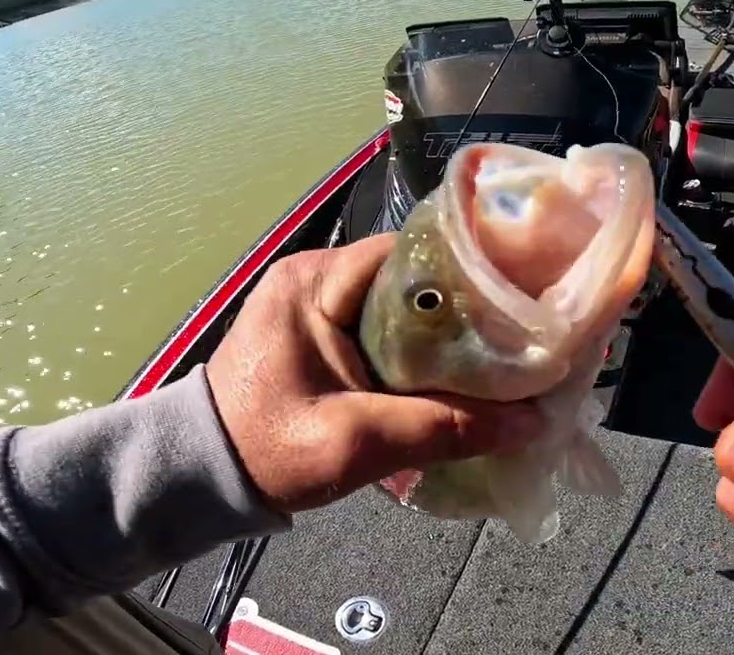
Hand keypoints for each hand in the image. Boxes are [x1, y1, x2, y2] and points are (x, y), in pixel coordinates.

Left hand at [205, 234, 544, 513]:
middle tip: (517, 337)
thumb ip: (442, 427)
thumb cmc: (269, 450)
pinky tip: (455, 378)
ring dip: (444, 334)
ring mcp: (315, 304)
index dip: (469, 276)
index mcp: (314, 281)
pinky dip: (419, 351)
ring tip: (498, 358)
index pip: (411, 253)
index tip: (518, 304)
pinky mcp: (318, 334)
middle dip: (465, 309)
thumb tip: (530, 420)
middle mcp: (315, 277)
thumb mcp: (358, 442)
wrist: (203, 479)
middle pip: (412, 277)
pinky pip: (383, 328)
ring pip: (401, 306)